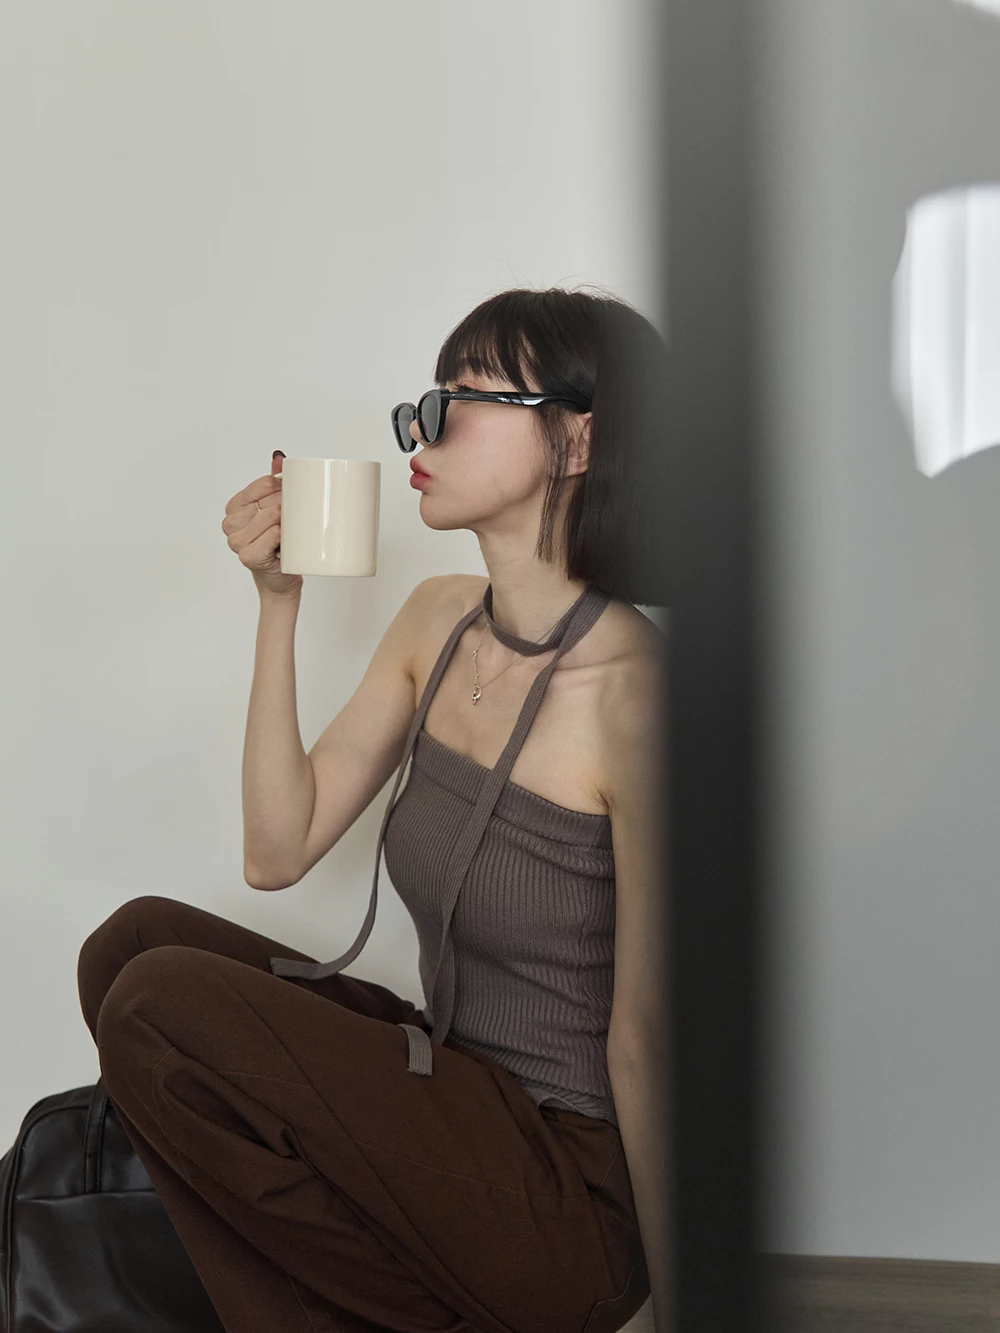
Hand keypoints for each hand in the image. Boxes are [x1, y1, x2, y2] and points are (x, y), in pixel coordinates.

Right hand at [221, 454, 302, 597]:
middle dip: (288, 505)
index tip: (292, 497)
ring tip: (292, 532)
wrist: (281, 579)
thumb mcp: (275, 510)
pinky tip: (285, 541)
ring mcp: (237, 541)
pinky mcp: (248, 556)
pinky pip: (272, 535)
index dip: (283, 488)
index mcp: (234, 507)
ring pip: (271, 516)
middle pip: (268, 500)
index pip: (263, 484)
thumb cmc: (278, 545)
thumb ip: (273, 483)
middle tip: (295, 518)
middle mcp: (231, 523)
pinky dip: (282, 536)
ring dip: (288, 522)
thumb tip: (278, 457)